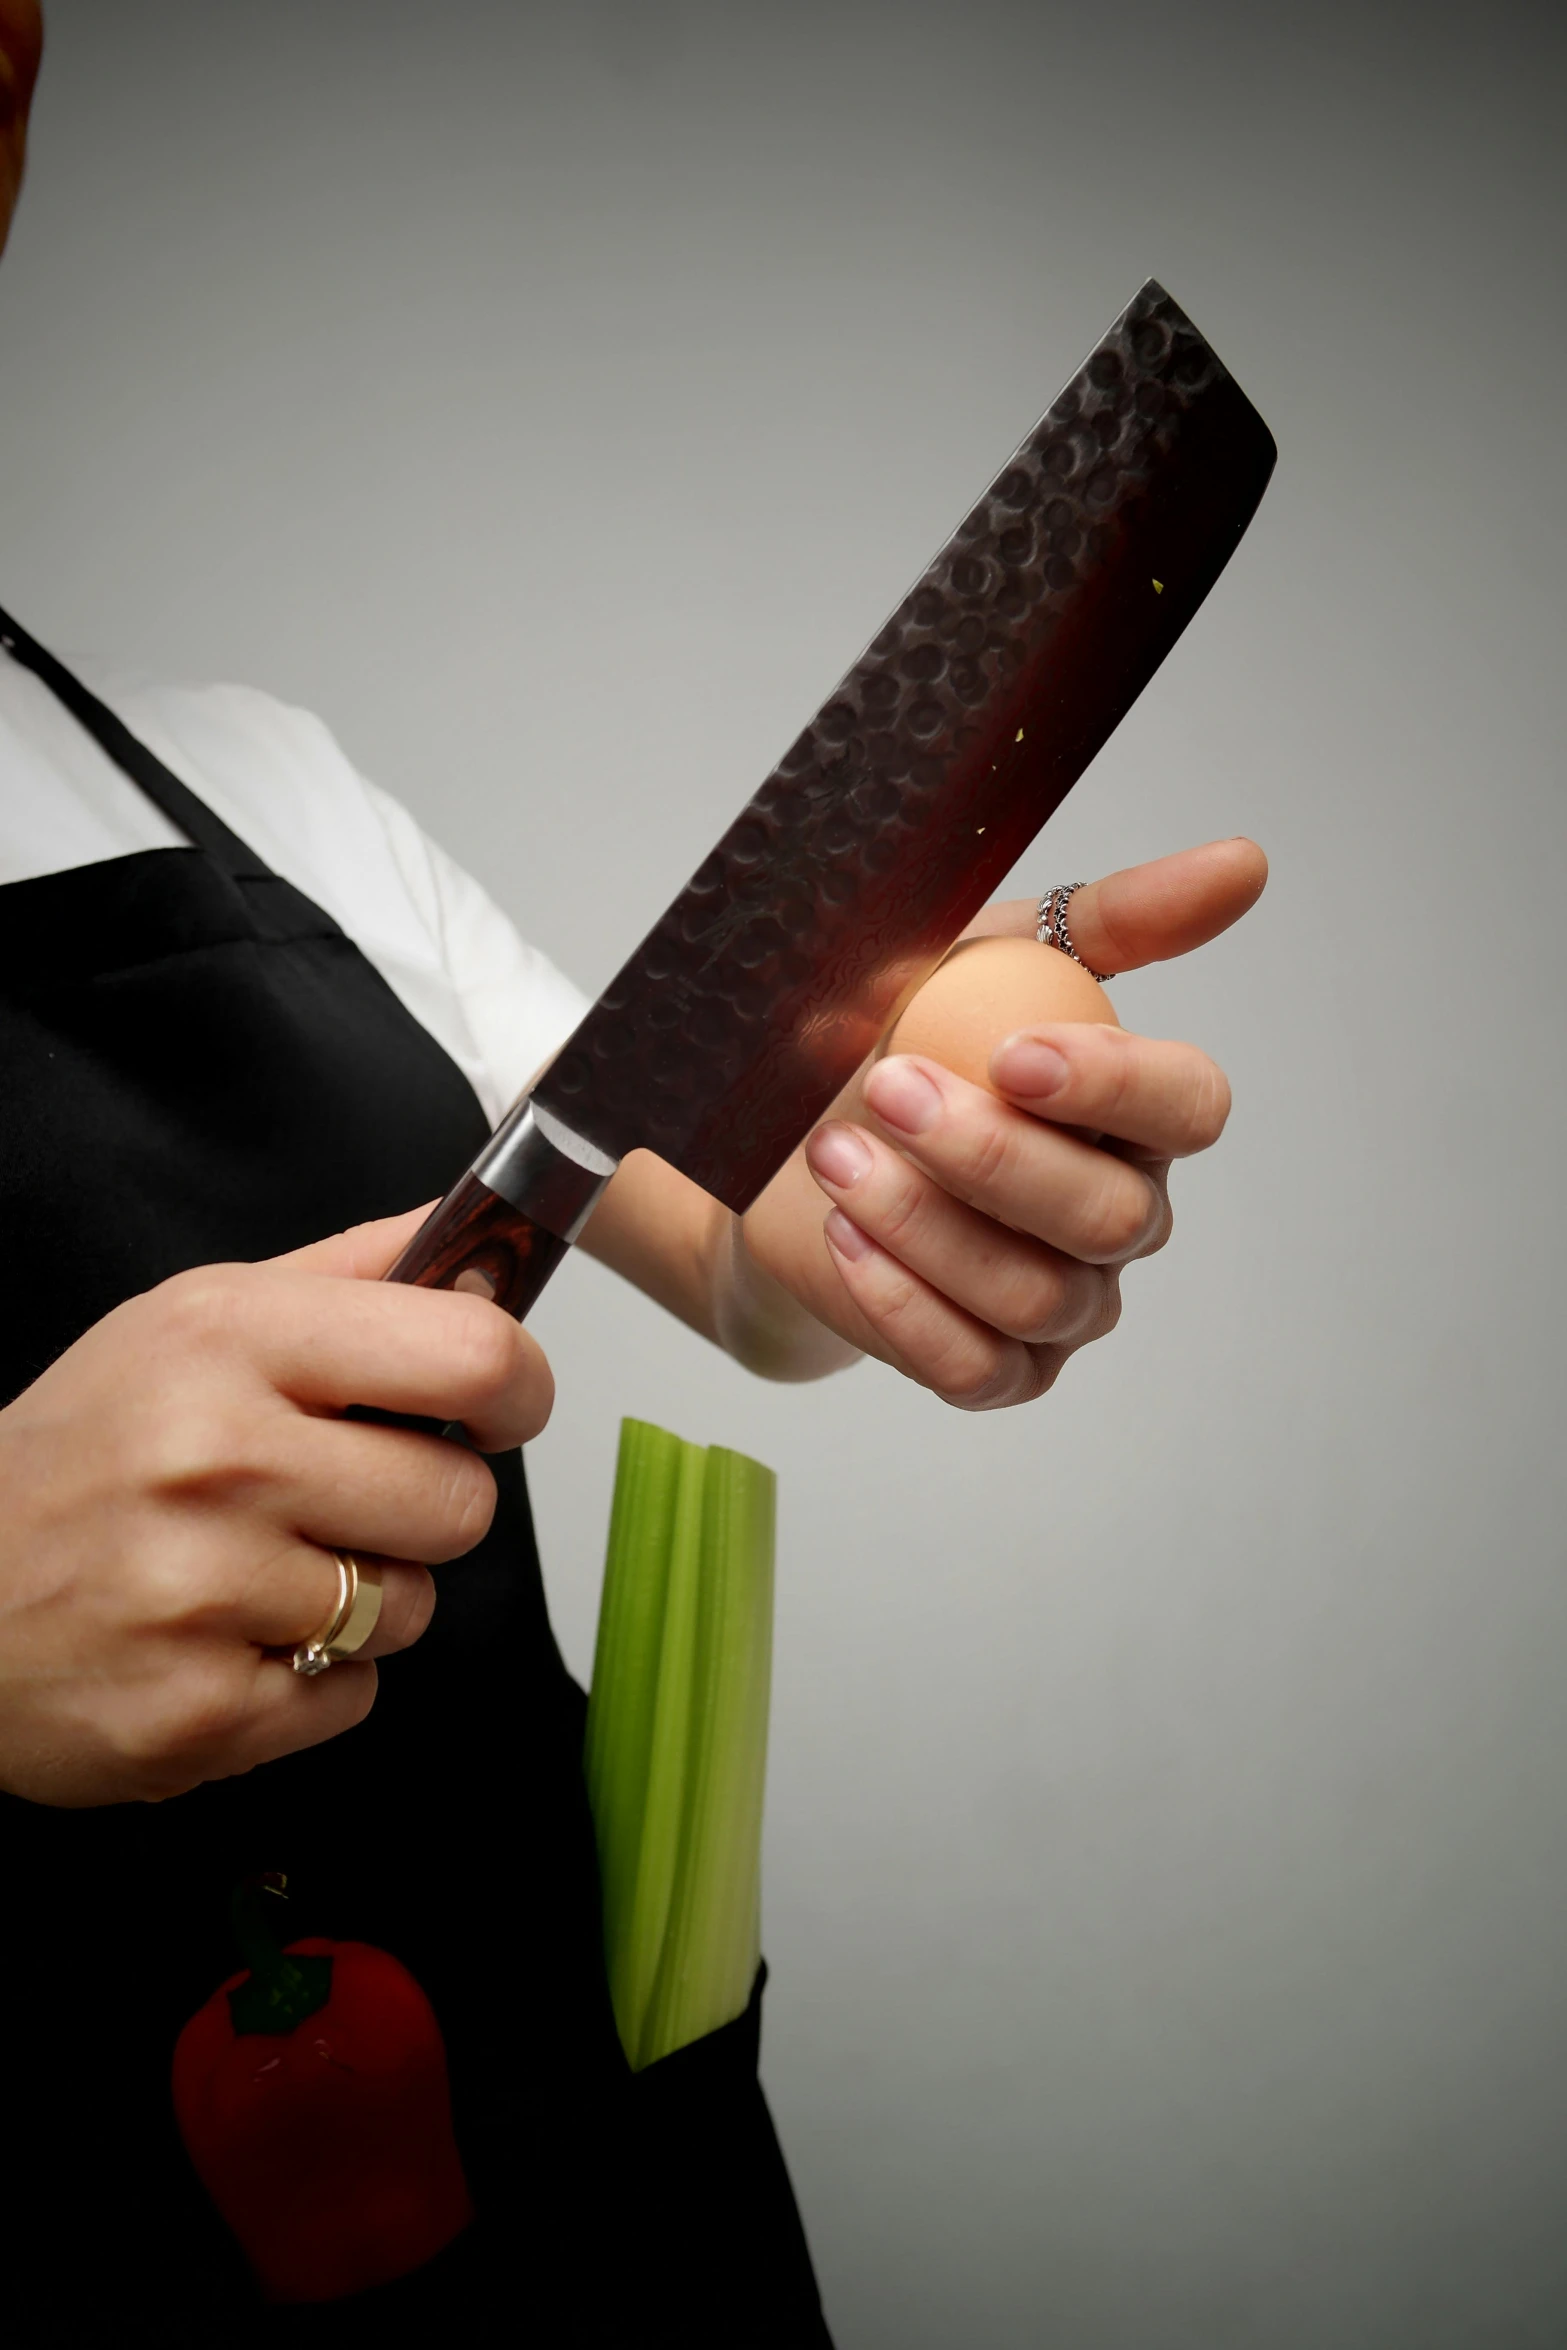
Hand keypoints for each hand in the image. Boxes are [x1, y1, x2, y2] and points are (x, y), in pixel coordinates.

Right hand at [0, 1207, 552, 1806]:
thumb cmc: (88, 1449)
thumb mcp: (200, 1319)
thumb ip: (356, 1274)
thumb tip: (485, 1242)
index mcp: (233, 1338)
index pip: (472, 1355)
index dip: (516, 1386)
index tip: (499, 1405)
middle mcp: (220, 1458)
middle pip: (462, 1503)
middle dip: (425, 1508)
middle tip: (343, 1500)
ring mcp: (206, 1593)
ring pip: (412, 1607)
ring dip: (365, 1598)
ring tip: (263, 1570)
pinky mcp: (200, 1711)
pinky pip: (354, 1695)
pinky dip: (310, 1680)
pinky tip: (229, 1639)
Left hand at [734, 838, 1265, 1405]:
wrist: (792, 1146)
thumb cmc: (908, 1042)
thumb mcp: (991, 957)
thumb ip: (1113, 919)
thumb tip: (1242, 863)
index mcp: (1139, 1116)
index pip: (1189, 1108)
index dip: (1115, 1086)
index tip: (1013, 1054)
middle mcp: (1122, 1216)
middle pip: (1106, 1214)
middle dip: (989, 1154)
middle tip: (886, 1085)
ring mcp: (1064, 1304)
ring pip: (1033, 1292)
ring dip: (924, 1221)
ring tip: (833, 1152)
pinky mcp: (996, 1370)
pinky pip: (975, 1367)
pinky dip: (903, 1304)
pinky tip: (844, 1237)